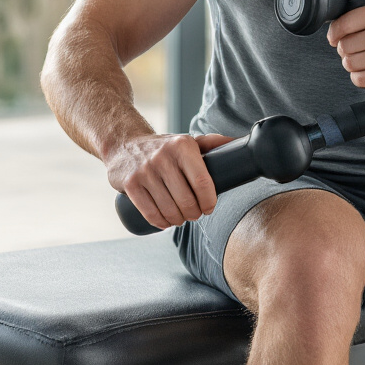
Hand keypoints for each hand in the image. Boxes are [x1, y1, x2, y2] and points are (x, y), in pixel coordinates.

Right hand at [106, 132, 235, 229]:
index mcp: (183, 146)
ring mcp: (145, 171)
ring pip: (169, 209)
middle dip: (194, 214)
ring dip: (178, 221)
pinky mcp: (130, 184)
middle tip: (194, 214)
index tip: (209, 207)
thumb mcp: (186, 141)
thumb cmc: (163, 147)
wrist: (125, 144)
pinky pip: (150, 213)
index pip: (202, 181)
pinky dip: (161, 223)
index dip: (209, 201)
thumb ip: (212, 142)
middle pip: (186, 200)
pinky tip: (166, 222)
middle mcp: (163, 157)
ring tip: (181, 218)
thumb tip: (240, 142)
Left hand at [326, 0, 364, 88]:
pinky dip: (359, 77)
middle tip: (352, 49)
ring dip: (351, 64)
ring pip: (350, 63)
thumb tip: (344, 8)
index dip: (334, 32)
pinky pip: (360, 79)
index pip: (344, 23)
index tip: (334, 37)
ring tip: (361, 60)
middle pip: (345, 46)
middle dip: (345, 49)